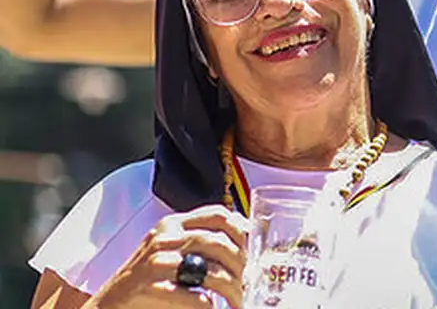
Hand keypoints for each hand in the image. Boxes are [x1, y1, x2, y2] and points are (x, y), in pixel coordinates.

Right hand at [89, 205, 249, 307]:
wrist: (107, 305)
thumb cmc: (146, 280)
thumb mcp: (170, 251)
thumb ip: (198, 242)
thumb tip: (243, 241)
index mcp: (172, 224)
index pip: (217, 215)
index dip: (241, 230)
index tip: (252, 248)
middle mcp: (163, 238)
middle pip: (218, 242)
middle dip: (240, 264)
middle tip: (248, 282)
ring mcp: (154, 263)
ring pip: (208, 269)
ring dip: (230, 287)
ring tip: (237, 300)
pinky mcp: (148, 288)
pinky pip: (192, 295)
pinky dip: (206, 304)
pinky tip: (211, 307)